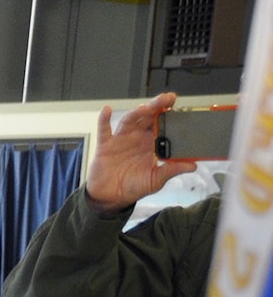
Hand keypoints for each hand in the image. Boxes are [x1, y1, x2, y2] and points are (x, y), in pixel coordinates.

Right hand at [86, 93, 196, 211]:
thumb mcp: (156, 180)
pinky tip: (107, 110)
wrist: (111, 197)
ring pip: (130, 119)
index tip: (179, 108)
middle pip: (148, 116)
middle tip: (168, 99)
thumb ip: (172, 170)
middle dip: (158, 106)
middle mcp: (137, 137)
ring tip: (146, 107)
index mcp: (152, 144)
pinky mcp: (106, 145)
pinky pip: (104, 129)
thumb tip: (192, 166)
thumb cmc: (133, 187)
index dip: (170, 114)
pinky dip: (104, 119)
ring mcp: (121, 139)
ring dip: (138, 111)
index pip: (163, 124)